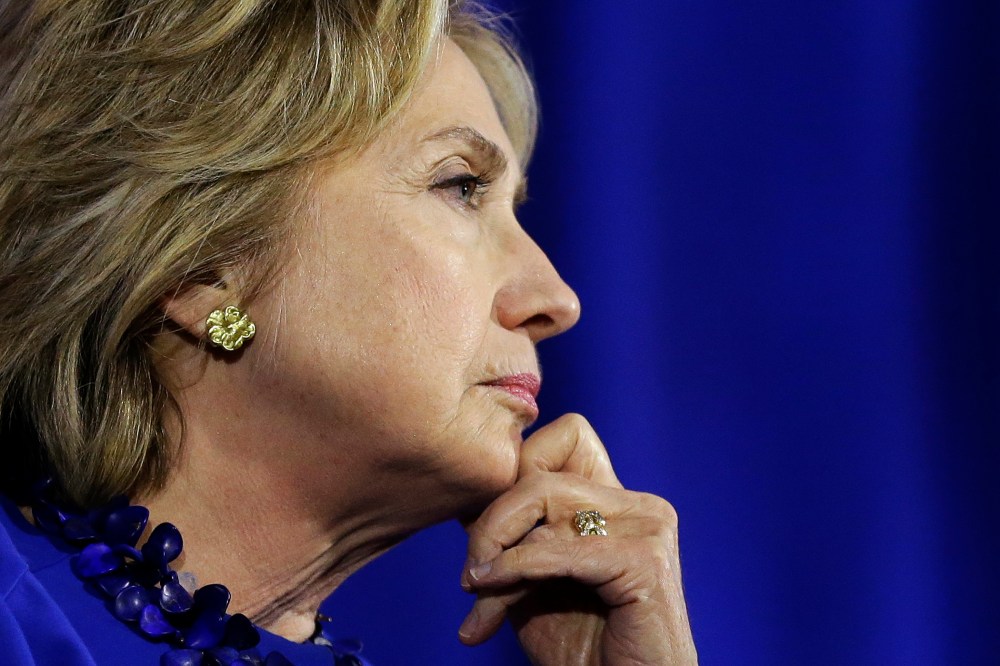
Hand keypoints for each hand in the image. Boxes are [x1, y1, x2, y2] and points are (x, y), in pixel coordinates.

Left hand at [459, 413, 696, 664]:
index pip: (566, 436)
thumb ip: (513, 533)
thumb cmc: (580, 647)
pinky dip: (514, 569)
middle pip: (541, 473)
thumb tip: (466, 489)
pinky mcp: (646, 560)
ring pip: (544, 500)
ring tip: (478, 599)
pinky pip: (558, 548)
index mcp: (618, 502)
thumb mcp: (531, 579)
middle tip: (469, 575)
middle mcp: (640, 505)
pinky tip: (489, 599)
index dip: (516, 469)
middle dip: (492, 522)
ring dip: (497, 553)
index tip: (485, 533)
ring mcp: (648, 527)